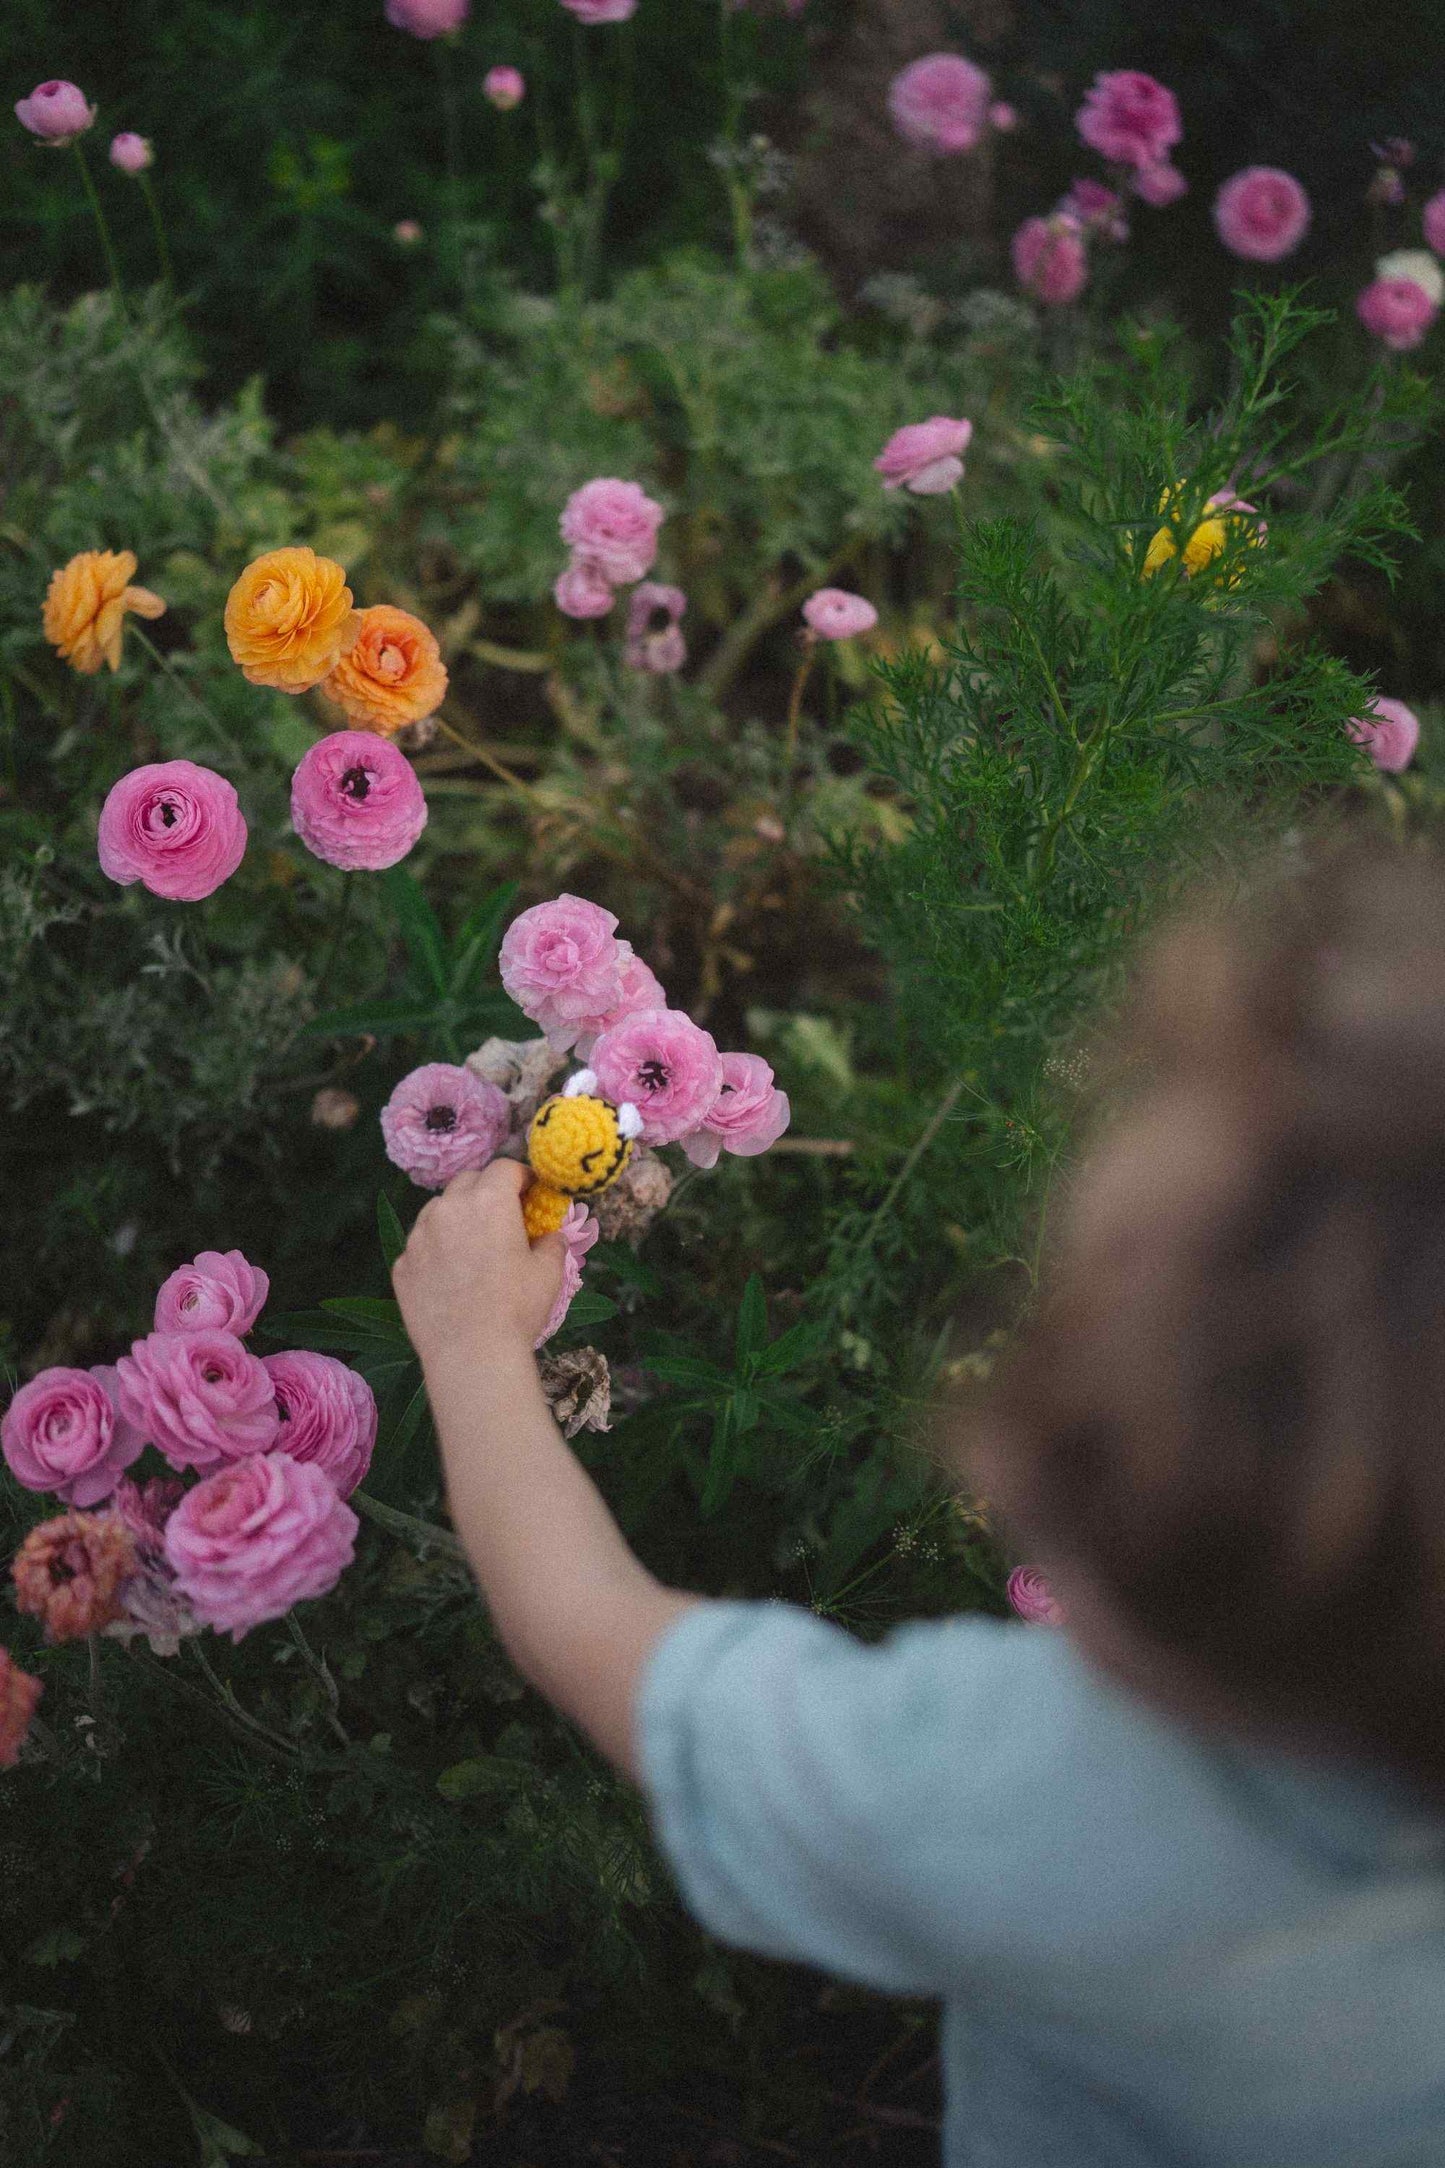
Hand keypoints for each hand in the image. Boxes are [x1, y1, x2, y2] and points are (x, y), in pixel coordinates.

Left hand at [392, 1160, 565, 1366]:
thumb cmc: (516, 1309)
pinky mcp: (402, 1263)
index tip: (530, 1191)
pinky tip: (451, 1276)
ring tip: (473, 1246)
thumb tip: (552, 1235)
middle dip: (487, 1190)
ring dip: (458, 1217)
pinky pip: (421, 1244)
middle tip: (503, 1216)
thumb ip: (552, 1243)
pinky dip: (437, 1249)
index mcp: (488, 1201)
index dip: (521, 1176)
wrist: (470, 1355)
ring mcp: (419, 1236)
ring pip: (439, 1210)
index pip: (505, 1168)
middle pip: (468, 1181)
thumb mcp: (548, 1273)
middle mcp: (448, 1208)